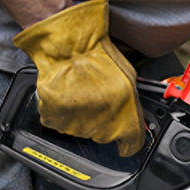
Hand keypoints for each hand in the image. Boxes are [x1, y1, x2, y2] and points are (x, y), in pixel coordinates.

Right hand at [13, 0, 145, 156]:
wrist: (66, 47)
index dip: (131, 142)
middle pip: (106, 136)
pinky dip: (65, 114)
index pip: (132, 143)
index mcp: (122, 112)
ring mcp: (74, 122)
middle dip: (107, 122)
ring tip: (84, 94)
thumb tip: (135, 117)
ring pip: (84, 131)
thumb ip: (132, 102)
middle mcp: (99, 121)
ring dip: (85, 118)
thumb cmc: (97, 57)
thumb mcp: (129, 77)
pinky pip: (63, 124)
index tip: (130, 141)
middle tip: (100, 99)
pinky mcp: (54, 118)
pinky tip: (70, 97)